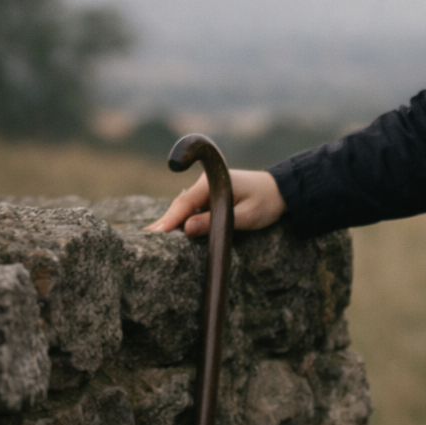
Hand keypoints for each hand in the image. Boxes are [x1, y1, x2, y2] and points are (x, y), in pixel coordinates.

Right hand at [145, 168, 286, 235]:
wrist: (281, 191)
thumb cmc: (266, 202)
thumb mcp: (245, 216)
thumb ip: (216, 222)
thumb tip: (187, 228)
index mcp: (214, 183)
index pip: (185, 203)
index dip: (169, 220)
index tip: (154, 234)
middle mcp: (206, 185)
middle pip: (180, 206)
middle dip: (164, 223)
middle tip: (144, 240)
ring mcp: (207, 191)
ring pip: (184, 209)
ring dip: (171, 223)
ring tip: (150, 239)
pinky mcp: (210, 199)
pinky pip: (191, 210)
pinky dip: (181, 221)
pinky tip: (168, 234)